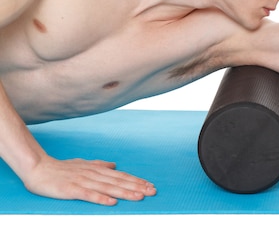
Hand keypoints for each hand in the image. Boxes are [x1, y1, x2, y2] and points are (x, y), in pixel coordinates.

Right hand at [22, 155, 156, 205]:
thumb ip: (99, 164)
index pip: (121, 176)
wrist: (38, 168)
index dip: (136, 181)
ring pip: (108, 188)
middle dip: (137, 187)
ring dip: (125, 192)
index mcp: (97, 169)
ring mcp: (83, 181)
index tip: (150, 185)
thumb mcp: (83, 164)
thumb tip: (114, 165)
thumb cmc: (61, 168)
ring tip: (139, 197)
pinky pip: (88, 195)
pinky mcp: (71, 189)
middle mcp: (93, 174)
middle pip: (119, 181)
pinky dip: (101, 198)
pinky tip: (112, 202)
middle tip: (152, 192)